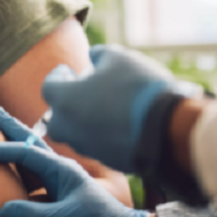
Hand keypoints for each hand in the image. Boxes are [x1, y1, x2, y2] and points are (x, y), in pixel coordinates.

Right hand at [0, 96, 148, 216]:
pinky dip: (14, 161)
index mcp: (60, 169)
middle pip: (24, 138)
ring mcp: (58, 177)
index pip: (21, 153)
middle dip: (2, 119)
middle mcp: (58, 168)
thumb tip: (2, 209)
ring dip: (7, 137)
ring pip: (27, 152)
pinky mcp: (57, 190)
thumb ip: (34, 214)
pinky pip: (31, 171)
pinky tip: (6, 162)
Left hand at [42, 44, 179, 171]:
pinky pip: (94, 146)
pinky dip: (98, 135)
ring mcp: (87, 147)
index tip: (67, 70)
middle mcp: (69, 127)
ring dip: (79, 121)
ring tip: (98, 107)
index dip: (57, 76)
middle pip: (54, 119)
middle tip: (77, 92)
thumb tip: (92, 56)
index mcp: (66, 100)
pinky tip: (115, 124)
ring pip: (73, 135)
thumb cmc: (138, 87)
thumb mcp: (118, 57)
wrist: (167, 129)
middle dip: (63, 105)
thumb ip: (98, 55)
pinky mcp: (107, 161)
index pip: (48, 88)